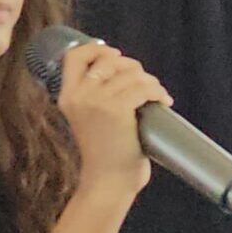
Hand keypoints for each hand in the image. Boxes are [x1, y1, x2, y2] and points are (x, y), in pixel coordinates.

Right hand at [56, 42, 173, 196]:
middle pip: (111, 60)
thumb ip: (94, 95)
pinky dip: (158, 92)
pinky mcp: (118, 109)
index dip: (96, 49)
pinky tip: (164, 102)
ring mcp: (97, 101)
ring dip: (151, 82)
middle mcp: (79, 96)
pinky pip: (143, 88)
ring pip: (131, 74)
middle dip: (133, 67)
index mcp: (67, 97)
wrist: (107, 183)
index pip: (74, 56)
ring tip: (158, 95)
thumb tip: (122, 67)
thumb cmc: (103, 156)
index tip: (115, 54)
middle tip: (145, 83)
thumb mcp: (88, 120)